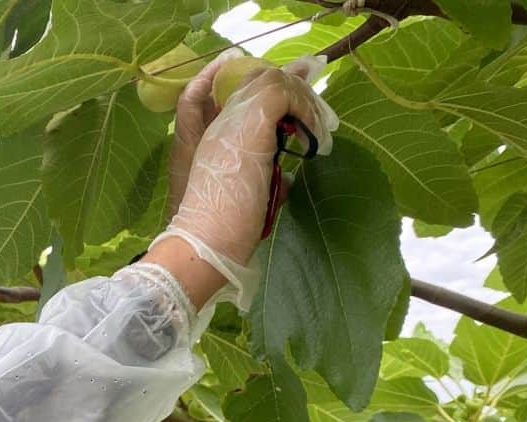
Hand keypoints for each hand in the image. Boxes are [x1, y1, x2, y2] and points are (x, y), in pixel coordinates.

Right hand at [153, 54, 337, 309]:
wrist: (204, 238)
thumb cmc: (221, 230)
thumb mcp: (247, 197)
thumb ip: (265, 179)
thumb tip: (289, 175)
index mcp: (214, 138)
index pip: (243, 95)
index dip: (272, 88)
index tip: (302, 95)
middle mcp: (218, 120)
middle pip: (257, 78)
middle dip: (293, 83)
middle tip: (320, 96)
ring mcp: (231, 117)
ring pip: (271, 78)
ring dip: (303, 97)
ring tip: (322, 126)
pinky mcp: (249, 118)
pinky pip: (282, 91)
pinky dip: (303, 107)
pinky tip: (312, 135)